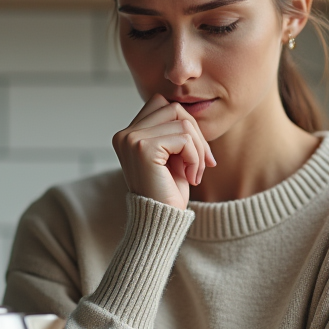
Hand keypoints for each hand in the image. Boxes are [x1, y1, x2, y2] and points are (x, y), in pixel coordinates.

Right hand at [113, 94, 216, 210]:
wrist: (160, 223)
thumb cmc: (167, 192)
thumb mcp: (173, 156)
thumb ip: (175, 131)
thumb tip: (192, 111)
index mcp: (129, 134)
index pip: (164, 105)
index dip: (186, 125)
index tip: (198, 154)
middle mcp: (125, 134)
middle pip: (174, 108)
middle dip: (196, 134)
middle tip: (203, 163)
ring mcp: (131, 139)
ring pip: (183, 122)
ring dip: (198, 148)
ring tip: (195, 172)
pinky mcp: (142, 148)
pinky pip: (184, 138)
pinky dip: (195, 157)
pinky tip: (191, 177)